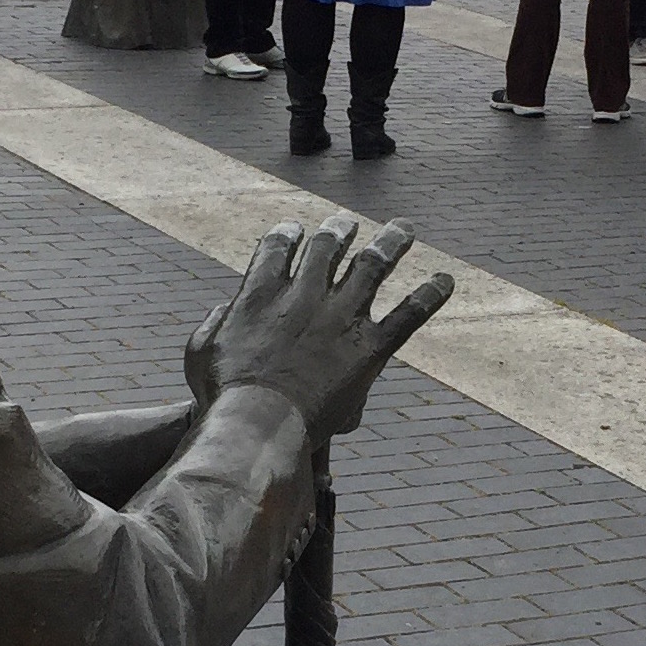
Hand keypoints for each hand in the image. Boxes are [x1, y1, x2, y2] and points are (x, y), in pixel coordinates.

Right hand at [185, 217, 454, 446]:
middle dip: (339, 230)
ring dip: (391, 243)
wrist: (259, 421)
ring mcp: (341, 317)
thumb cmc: (223, 394)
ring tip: (403, 230)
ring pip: (373, 265)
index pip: (278, 246)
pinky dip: (430, 296)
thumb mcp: (198, 352)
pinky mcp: (369, 348)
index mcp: (261, 291)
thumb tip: (228, 306)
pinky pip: (409, 315)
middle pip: (328, 246)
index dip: (288, 234)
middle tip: (347, 224)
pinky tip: (446, 281)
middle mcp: (305, 293)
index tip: (295, 230)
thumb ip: (213, 321)